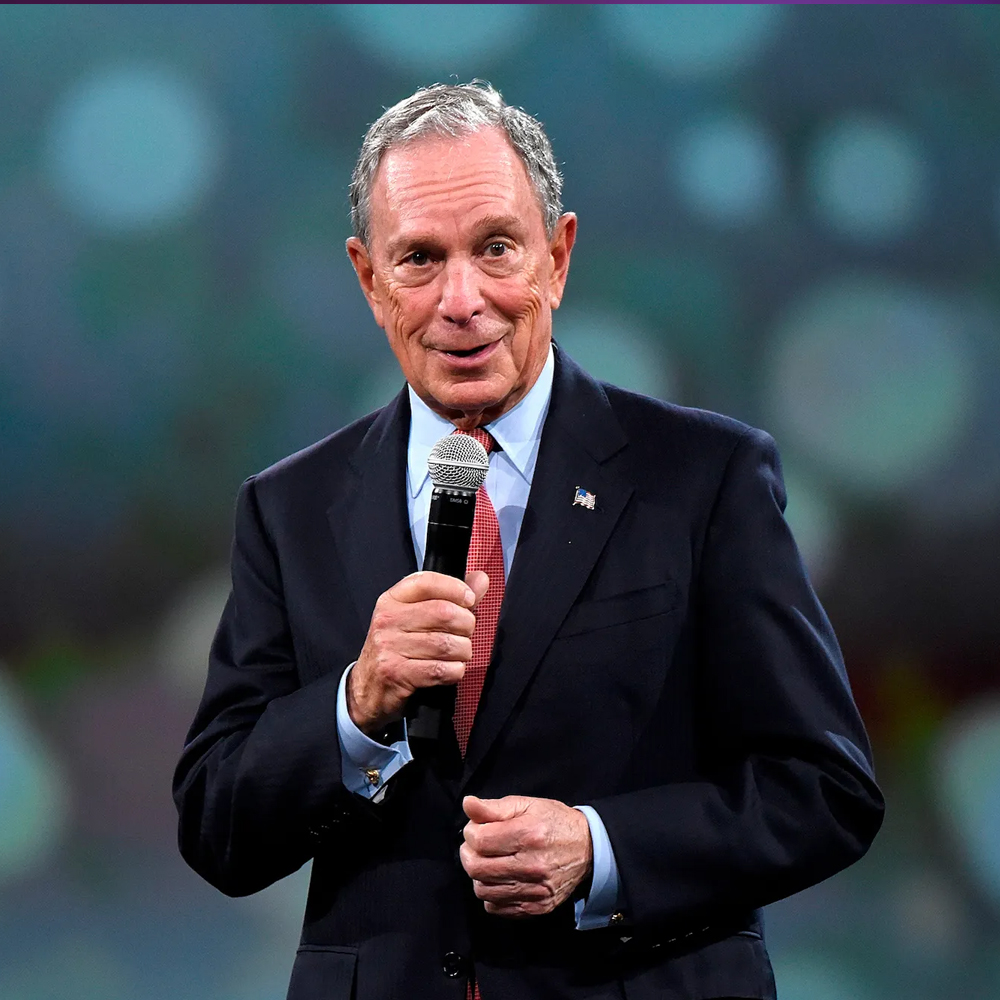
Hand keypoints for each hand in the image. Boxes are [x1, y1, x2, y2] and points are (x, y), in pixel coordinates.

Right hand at [348, 570, 489, 734]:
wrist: (367, 687)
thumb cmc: (396, 649)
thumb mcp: (416, 617)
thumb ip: (451, 597)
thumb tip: (480, 580)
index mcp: (392, 600)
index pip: (427, 581)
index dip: (455, 588)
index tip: (470, 599)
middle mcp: (388, 620)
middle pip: (444, 612)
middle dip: (466, 625)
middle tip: (466, 633)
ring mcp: (390, 647)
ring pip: (446, 643)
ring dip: (463, 651)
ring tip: (459, 654)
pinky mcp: (396, 673)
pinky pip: (440, 669)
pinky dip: (455, 671)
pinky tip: (451, 670)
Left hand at [459, 795, 593, 917]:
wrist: (588, 848)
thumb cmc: (554, 822)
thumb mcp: (527, 805)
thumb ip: (494, 807)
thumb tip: (468, 804)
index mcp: (528, 835)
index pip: (480, 841)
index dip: (470, 833)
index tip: (476, 829)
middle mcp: (532, 866)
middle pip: (477, 868)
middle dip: (468, 854)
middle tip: (476, 846)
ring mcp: (535, 890)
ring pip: (483, 891)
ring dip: (478, 875)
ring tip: (488, 862)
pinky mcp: (537, 907)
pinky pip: (497, 907)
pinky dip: (491, 894)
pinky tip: (499, 879)